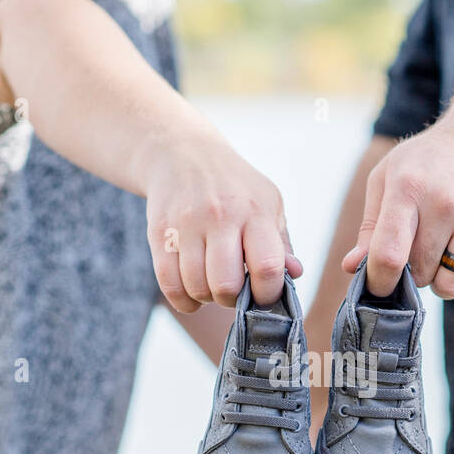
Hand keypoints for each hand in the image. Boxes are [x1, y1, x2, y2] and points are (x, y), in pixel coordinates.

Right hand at [145, 131, 301, 310]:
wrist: (184, 153)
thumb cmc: (235, 187)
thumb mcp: (268, 202)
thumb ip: (282, 243)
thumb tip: (294, 273)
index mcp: (255, 211)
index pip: (267, 268)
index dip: (268, 293)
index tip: (263, 295)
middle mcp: (220, 216)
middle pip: (226, 284)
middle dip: (232, 299)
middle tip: (233, 290)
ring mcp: (186, 224)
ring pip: (196, 287)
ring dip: (206, 298)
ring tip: (211, 285)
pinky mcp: (159, 232)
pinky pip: (169, 284)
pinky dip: (183, 300)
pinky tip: (191, 293)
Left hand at [341, 108, 453, 298]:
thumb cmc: (433, 159)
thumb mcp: (391, 176)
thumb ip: (371, 225)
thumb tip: (353, 267)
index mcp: (409, 186)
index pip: (388, 255)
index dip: (379, 281)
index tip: (381, 284)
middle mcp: (446, 201)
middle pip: (420, 274)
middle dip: (416, 271)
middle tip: (424, 245)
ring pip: (453, 285)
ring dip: (446, 279)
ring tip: (448, 250)